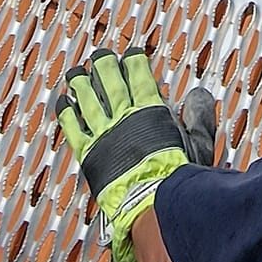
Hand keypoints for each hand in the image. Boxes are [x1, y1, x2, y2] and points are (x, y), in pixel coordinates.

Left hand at [56, 47, 193, 261]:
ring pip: (85, 97)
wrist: (154, 207)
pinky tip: (62, 102)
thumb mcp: (199, 145)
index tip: (131, 55)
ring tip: (76, 72)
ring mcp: (103, 133)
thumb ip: (199, 117)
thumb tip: (198, 94)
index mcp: (150, 110)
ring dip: (80, 81)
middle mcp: (123, 116)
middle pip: (108, 78)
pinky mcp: (89, 153)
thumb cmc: (178, 180)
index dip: (133, 60)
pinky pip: (71, 126)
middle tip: (101, 56)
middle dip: (104, 63)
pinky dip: (65, 112)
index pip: (138, 73)